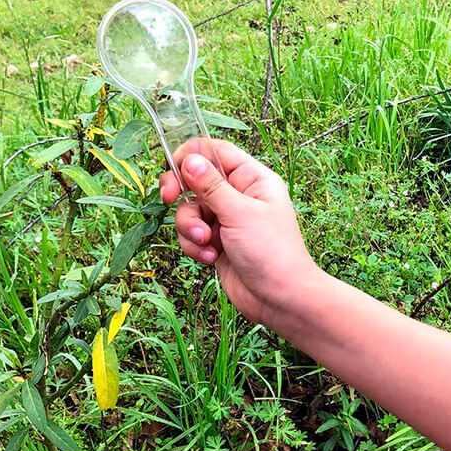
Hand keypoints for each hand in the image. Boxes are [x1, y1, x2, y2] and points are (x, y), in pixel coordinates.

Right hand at [159, 139, 319, 328]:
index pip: (215, 152)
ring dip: (190, 227)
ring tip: (206, 243)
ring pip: (189, 211)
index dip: (190, 155)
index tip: (172, 168)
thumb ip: (211, 186)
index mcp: (252, 179)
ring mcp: (226, 220)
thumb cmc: (273, 253)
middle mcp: (239, 196)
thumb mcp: (239, 213)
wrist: (280, 299)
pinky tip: (211, 258)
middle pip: (194, 181)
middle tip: (169, 199)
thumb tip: (189, 160)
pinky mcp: (216, 242)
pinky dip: (195, 246)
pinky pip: (191, 235)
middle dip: (182, 195)